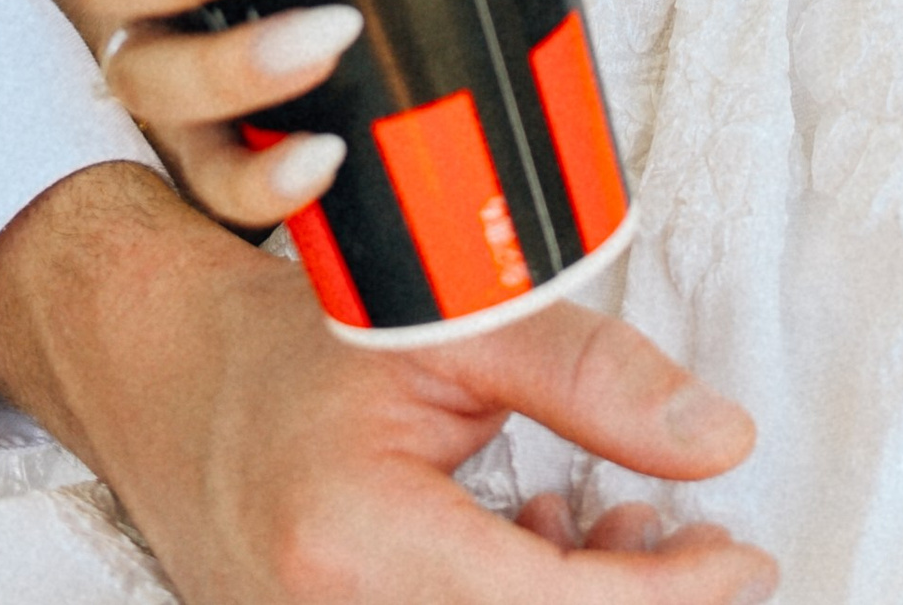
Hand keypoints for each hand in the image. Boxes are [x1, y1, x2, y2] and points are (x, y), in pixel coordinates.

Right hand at [0, 163, 774, 603]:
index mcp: (359, 545)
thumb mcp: (454, 326)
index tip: (742, 557)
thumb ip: (594, 381)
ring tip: (630, 526)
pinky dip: (517, 601)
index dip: (667, 596)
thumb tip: (722, 440)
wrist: (160, 367)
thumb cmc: (293, 336)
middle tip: (698, 542)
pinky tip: (548, 535)